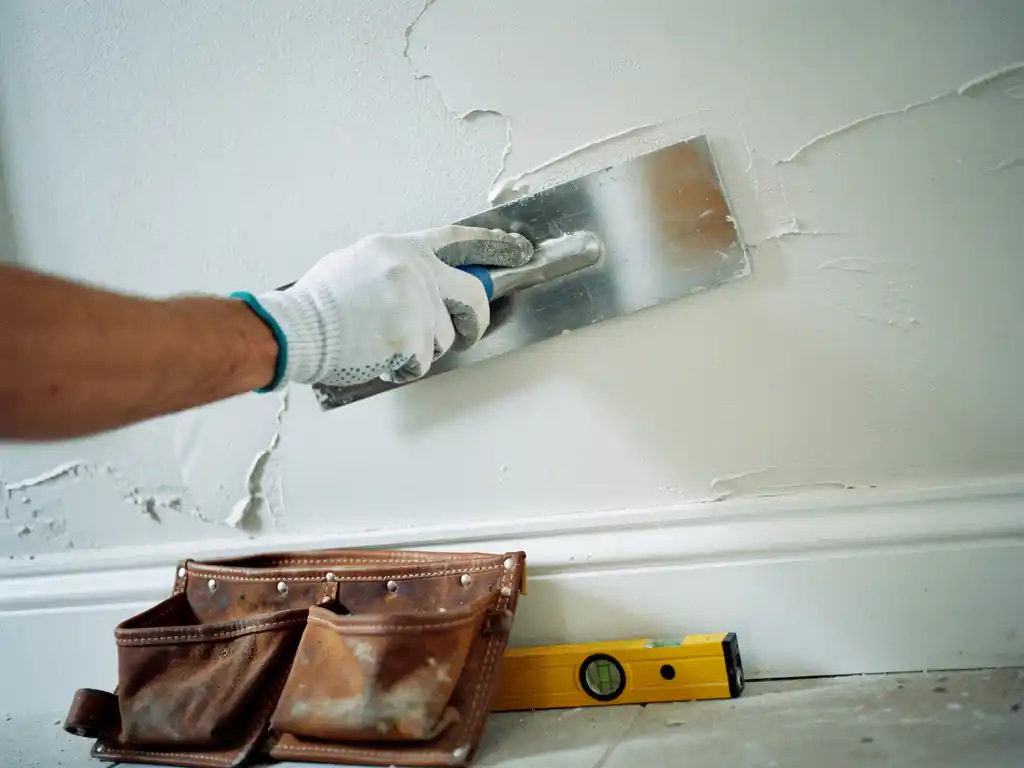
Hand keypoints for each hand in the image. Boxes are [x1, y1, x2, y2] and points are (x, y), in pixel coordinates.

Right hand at [249, 226, 532, 388]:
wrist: (296, 328)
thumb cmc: (319, 303)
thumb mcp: (356, 262)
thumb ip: (395, 267)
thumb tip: (423, 283)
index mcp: (400, 247)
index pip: (459, 239)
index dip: (493, 245)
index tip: (519, 250)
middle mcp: (415, 269)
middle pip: (472, 296)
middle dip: (475, 320)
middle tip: (469, 332)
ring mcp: (416, 303)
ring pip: (445, 338)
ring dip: (422, 350)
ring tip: (384, 345)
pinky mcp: (412, 336)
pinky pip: (422, 362)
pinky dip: (403, 368)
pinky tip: (378, 359)